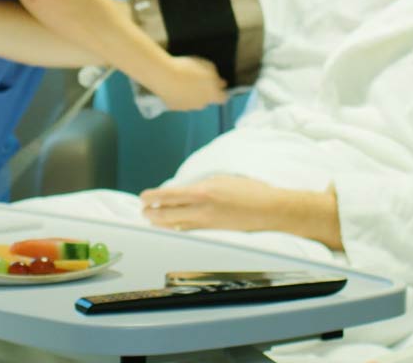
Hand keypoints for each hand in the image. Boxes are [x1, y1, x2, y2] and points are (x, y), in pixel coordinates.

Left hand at [140, 175, 281, 232]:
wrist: (269, 209)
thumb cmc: (249, 190)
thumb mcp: (222, 179)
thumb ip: (202, 185)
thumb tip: (186, 190)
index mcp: (203, 191)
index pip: (169, 195)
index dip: (153, 197)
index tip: (143, 196)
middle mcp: (202, 209)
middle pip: (168, 213)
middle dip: (152, 212)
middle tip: (143, 210)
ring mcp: (207, 223)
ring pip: (176, 225)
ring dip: (161, 222)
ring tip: (151, 219)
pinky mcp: (213, 232)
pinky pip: (189, 231)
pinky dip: (176, 229)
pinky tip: (171, 228)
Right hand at [152, 56, 227, 110]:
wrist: (165, 76)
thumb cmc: (188, 69)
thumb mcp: (208, 66)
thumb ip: (216, 76)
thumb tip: (220, 82)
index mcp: (213, 95)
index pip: (223, 98)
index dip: (221, 91)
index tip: (218, 85)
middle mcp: (202, 104)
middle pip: (207, 100)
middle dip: (205, 92)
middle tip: (198, 80)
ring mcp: (188, 107)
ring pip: (193, 102)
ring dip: (191, 94)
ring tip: (183, 82)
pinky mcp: (174, 107)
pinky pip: (180, 102)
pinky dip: (179, 96)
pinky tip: (174, 86)